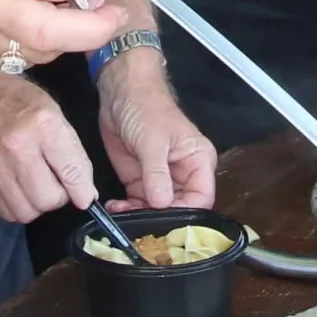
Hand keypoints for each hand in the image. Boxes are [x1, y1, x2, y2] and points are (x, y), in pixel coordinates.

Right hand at [0, 68, 99, 224]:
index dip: (83, 192)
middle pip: (48, 199)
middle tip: (57, 183)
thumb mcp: (56, 116)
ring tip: (38, 187)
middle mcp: (17, 149)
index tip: (86, 197)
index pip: (70, 172)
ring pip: (27, 212)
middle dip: (59, 197)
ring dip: (38, 205)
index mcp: (42, 127)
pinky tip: (21, 190)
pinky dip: (19, 206)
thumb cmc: (22, 102)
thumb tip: (85, 193)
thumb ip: (73, 154)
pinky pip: (7, 212)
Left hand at [98, 52, 217, 210]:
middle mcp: (183, 174)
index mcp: (198, 162)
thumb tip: (161, 203)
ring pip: (157, 210)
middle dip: (160, 220)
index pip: (201, 199)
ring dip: (140, 218)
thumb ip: (157, 173)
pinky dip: (127, 210)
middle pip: (180, 209)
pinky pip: (138, 203)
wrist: (121, 91)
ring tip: (121, 216)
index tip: (165, 223)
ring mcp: (160, 178)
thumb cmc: (146, 107)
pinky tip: (115, 209)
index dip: (186, 215)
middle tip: (139, 225)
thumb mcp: (153, 140)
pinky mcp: (140, 179)